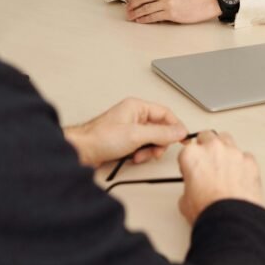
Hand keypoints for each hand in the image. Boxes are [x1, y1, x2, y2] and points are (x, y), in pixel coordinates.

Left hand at [64, 97, 186, 168]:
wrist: (81, 151)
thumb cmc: (100, 138)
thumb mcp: (136, 135)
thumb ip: (160, 133)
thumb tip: (179, 131)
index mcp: (138, 107)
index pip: (165, 114)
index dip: (175, 127)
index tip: (183, 139)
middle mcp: (134, 115)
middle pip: (160, 129)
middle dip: (158, 143)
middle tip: (154, 152)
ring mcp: (129, 128)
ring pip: (151, 140)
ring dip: (148, 151)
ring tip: (138, 156)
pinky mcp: (124, 141)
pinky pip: (141, 147)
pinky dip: (140, 154)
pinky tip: (132, 158)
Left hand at [124, 0, 218, 23]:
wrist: (209, 1)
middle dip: (132, 4)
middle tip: (127, 8)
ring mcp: (168, 2)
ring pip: (146, 8)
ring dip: (136, 13)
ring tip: (131, 16)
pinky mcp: (171, 14)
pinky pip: (154, 17)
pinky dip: (145, 19)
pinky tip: (140, 21)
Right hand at [178, 130, 264, 222]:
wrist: (232, 222)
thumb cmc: (209, 212)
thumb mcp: (185, 202)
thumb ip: (188, 188)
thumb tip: (193, 192)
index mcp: (192, 155)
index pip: (187, 151)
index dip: (189, 162)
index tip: (192, 169)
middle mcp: (213, 148)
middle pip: (207, 137)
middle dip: (206, 147)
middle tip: (207, 162)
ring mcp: (233, 152)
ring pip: (227, 139)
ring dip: (224, 149)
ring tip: (224, 165)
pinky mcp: (250, 161)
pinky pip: (245, 156)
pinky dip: (242, 163)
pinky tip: (240, 175)